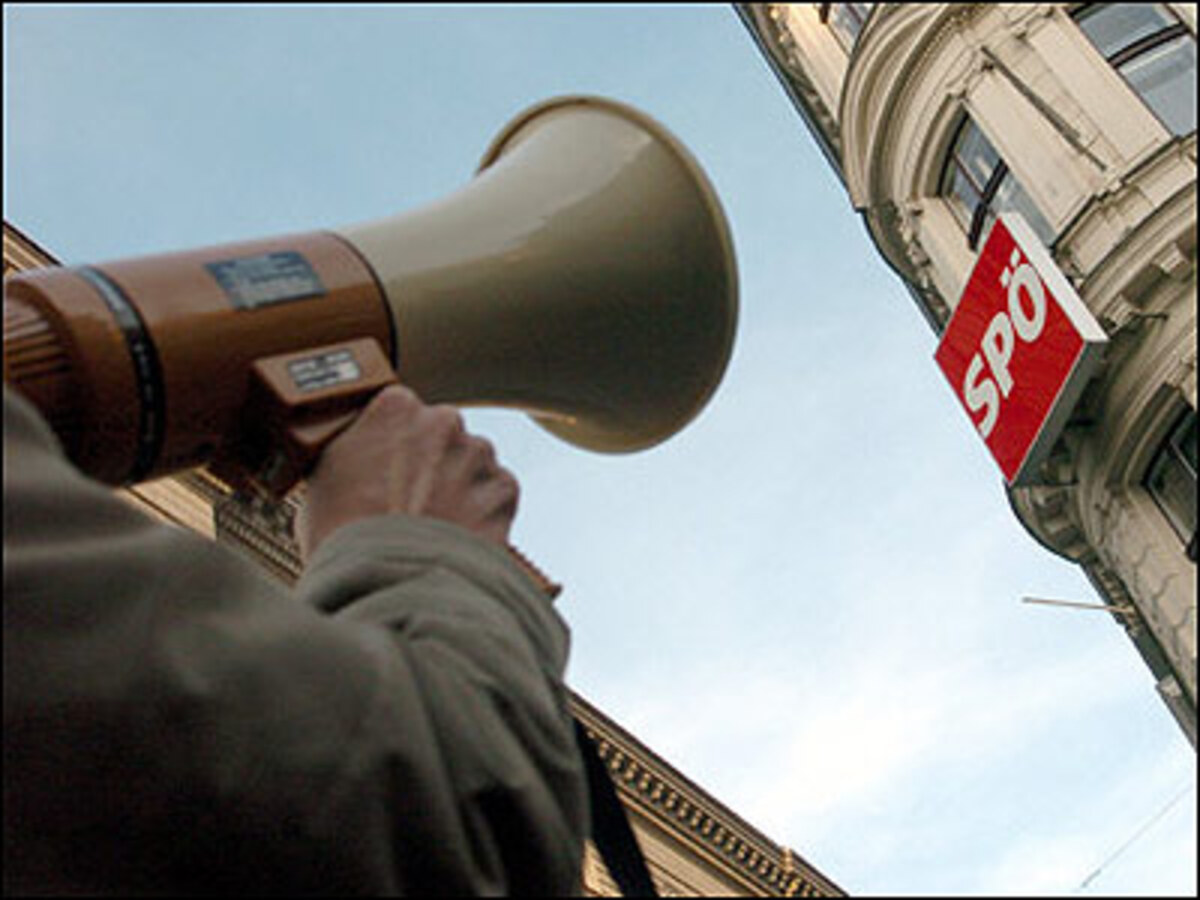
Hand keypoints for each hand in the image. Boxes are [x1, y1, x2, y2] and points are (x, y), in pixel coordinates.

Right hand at [295, 385, 518, 559]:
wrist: (388, 583)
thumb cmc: (344, 535)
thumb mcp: (324, 476)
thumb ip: (354, 449)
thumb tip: (362, 456)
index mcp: (395, 406)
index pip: (400, 415)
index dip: (393, 448)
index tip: (388, 471)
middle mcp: (443, 419)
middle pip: (440, 437)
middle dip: (430, 465)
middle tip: (411, 503)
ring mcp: (478, 453)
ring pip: (471, 465)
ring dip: (458, 488)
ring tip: (432, 527)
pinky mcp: (504, 489)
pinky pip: (495, 495)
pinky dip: (482, 515)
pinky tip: (454, 537)